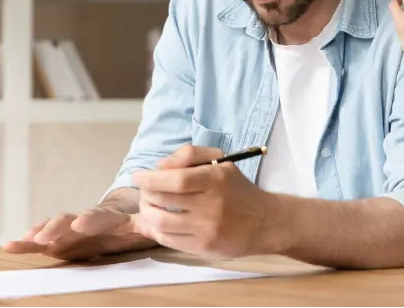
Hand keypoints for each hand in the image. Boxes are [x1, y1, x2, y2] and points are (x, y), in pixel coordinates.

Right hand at [3, 206, 153, 260]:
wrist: (123, 214)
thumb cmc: (137, 221)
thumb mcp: (147, 222)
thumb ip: (150, 224)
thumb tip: (161, 222)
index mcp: (111, 217)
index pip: (100, 216)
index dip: (90, 220)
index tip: (80, 224)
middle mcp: (87, 220)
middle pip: (71, 220)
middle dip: (56, 227)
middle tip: (43, 236)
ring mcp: (71, 228)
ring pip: (53, 228)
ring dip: (38, 234)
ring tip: (21, 241)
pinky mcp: (61, 238)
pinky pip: (42, 240)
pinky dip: (26, 244)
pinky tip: (10, 246)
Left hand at [132, 145, 279, 258]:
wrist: (265, 222)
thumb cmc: (238, 189)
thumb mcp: (221, 162)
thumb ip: (189, 155)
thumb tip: (158, 168)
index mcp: (216, 178)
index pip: (175, 180)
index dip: (151, 179)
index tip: (139, 176)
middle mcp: (212, 204)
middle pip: (163, 200)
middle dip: (145, 194)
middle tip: (144, 190)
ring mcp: (206, 228)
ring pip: (161, 222)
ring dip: (146, 213)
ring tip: (148, 206)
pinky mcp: (203, 247)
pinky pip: (168, 239)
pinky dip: (155, 230)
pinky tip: (156, 222)